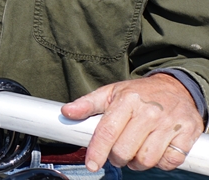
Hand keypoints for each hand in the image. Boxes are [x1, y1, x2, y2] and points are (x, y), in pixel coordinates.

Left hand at [62, 74, 203, 171]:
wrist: (177, 88)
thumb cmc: (139, 93)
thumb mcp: (112, 92)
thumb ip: (88, 104)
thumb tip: (66, 112)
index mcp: (127, 100)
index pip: (108, 131)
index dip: (97, 151)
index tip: (91, 164)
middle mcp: (149, 112)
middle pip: (125, 149)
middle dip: (117, 158)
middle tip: (117, 155)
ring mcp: (169, 124)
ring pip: (146, 159)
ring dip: (137, 163)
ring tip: (134, 154)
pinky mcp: (186, 134)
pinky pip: (169, 161)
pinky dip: (160, 163)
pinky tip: (155, 153)